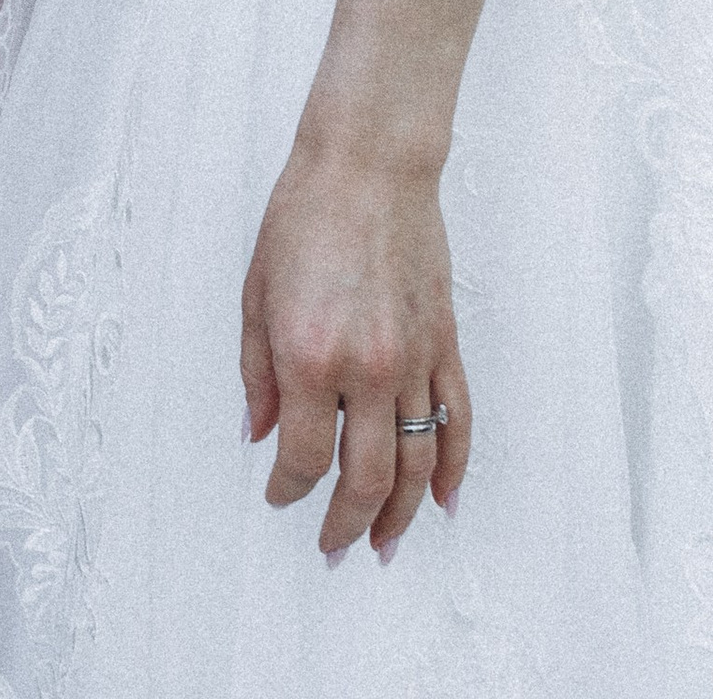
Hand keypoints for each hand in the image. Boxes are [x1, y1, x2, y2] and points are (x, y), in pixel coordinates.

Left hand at [240, 134, 470, 561]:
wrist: (367, 165)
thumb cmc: (303, 216)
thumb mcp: (255, 293)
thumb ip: (257, 373)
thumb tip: (260, 435)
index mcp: (309, 357)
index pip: (303, 457)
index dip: (288, 488)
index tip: (279, 497)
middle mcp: (366, 369)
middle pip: (366, 478)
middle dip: (346, 524)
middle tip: (333, 548)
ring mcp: (413, 360)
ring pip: (417, 464)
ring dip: (401, 515)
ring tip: (383, 545)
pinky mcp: (445, 344)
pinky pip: (457, 421)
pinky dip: (453, 468)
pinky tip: (441, 500)